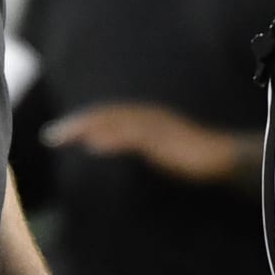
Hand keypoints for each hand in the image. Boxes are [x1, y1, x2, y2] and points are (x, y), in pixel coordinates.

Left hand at [44, 104, 255, 184]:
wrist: (224, 158)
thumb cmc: (193, 156)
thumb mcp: (157, 150)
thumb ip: (136, 147)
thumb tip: (110, 149)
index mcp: (145, 118)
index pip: (107, 117)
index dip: (82, 122)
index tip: (58, 134)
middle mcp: (148, 117)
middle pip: (105, 116)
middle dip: (77, 124)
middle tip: (50, 137)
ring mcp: (156, 127)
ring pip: (115, 123)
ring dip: (88, 129)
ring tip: (65, 138)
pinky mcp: (164, 140)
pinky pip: (134, 138)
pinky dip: (112, 139)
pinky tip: (95, 146)